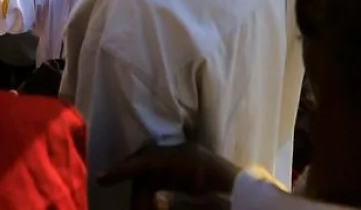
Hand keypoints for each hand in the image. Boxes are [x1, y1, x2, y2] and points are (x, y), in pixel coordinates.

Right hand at [98, 143, 238, 206]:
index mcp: (187, 157)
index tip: (102, 178)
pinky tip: (154, 203)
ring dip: (145, 196)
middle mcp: (183, 156)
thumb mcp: (210, 204)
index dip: (124, 168)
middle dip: (136, 191)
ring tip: (143, 207)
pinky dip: (156, 196)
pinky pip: (163, 183)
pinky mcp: (189, 176)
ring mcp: (186, 165)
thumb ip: (181, 203)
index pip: (148, 159)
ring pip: (153, 177)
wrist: (258, 201)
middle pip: (146, 168)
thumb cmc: (235, 200)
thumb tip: (152, 200)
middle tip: (134, 209)